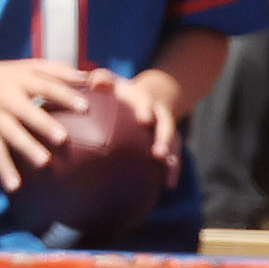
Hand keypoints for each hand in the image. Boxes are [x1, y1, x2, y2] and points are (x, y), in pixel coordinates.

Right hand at [0, 58, 91, 192]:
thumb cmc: (5, 78)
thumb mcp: (27, 67)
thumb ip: (56, 71)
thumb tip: (90, 77)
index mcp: (21, 79)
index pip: (46, 86)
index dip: (65, 95)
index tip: (85, 106)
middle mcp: (8, 98)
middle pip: (27, 111)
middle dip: (44, 124)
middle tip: (63, 138)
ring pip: (11, 134)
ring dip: (27, 148)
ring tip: (44, 162)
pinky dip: (4, 170)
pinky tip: (15, 187)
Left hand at [114, 68, 186, 186]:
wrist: (151, 97)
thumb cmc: (123, 93)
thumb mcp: (115, 83)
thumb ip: (103, 81)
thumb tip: (94, 82)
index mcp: (145, 100)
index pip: (145, 104)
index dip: (145, 110)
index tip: (144, 119)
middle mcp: (160, 116)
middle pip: (166, 127)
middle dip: (164, 140)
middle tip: (159, 154)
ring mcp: (167, 131)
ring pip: (174, 145)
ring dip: (172, 159)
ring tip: (168, 175)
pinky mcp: (170, 145)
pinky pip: (173, 159)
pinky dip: (172, 172)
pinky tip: (168, 186)